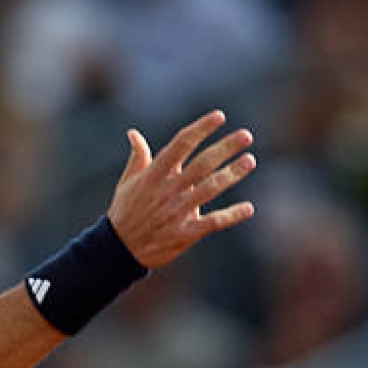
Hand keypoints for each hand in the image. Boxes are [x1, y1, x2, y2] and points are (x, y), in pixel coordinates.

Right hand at [106, 110, 255, 268]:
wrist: (118, 250)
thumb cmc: (124, 213)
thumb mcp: (127, 183)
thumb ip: (137, 157)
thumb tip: (133, 133)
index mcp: (154, 175)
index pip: (181, 145)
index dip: (201, 129)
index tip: (219, 116)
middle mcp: (168, 190)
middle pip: (202, 164)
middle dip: (225, 148)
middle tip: (246, 135)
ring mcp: (178, 212)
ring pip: (211, 188)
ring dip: (232, 173)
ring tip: (250, 160)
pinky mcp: (185, 233)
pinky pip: (213, 222)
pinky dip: (231, 215)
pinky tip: (248, 208)